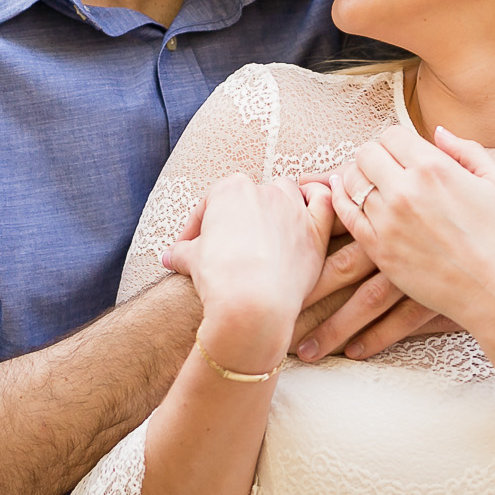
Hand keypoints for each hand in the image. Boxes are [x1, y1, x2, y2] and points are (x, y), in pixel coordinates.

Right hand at [161, 175, 334, 369]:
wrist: (252, 305)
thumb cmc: (219, 279)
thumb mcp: (192, 261)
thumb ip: (184, 251)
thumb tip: (170, 256)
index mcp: (229, 190)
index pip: (211, 204)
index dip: (199, 227)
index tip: (192, 248)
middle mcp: (263, 190)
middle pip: (249, 196)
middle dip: (240, 217)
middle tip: (232, 243)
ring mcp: (292, 207)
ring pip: (287, 191)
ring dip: (279, 203)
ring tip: (270, 227)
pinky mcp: (316, 229)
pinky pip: (324, 201)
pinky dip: (320, 199)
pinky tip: (311, 208)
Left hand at [329, 125, 494, 333]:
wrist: (494, 290)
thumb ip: (467, 150)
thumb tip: (438, 133)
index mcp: (434, 168)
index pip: (391, 135)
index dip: (396, 141)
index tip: (402, 152)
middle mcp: (405, 190)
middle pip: (366, 153)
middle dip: (374, 156)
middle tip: (384, 167)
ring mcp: (387, 221)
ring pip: (351, 182)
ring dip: (359, 178)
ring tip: (370, 184)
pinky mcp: (378, 249)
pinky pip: (345, 213)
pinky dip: (342, 200)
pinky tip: (347, 196)